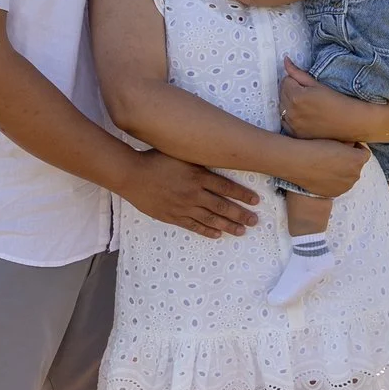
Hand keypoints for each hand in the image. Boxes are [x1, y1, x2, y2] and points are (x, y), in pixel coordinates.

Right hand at [119, 150, 260, 236]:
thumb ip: (198, 159)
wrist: (133, 175)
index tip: (256, 201)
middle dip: (241, 214)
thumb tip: (217, 156)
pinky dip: (207, 231)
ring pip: (211, 219)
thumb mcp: (181, 154)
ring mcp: (184, 207)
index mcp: (198, 176)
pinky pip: (194, 226)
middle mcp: (194, 193)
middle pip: (223, 206)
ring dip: (228, 226)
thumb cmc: (155, 160)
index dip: (243, 195)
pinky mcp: (173, 216)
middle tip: (255, 221)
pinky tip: (217, 235)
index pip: (227, 187)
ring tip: (242, 231)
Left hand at [280, 60, 369, 142]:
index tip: (306, 86)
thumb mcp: (317, 84)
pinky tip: (303, 116)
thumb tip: (285, 60)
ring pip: (281, 108)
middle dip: (290, 91)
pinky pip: (284, 121)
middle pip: (281, 94)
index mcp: (296, 96)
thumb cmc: (336, 100)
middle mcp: (291, 111)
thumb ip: (298, 73)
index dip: (295, 81)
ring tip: (305, 105)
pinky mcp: (295, 134)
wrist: (349, 122)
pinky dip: (290, 117)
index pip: (285, 81)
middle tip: (307, 94)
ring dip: (288, 104)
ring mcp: (293, 124)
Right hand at [284, 137, 370, 198]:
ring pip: (348, 178)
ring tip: (328, 165)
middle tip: (335, 156)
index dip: (356, 148)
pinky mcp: (334, 193)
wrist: (298, 162)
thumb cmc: (315, 146)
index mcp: (357, 160)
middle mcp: (355, 175)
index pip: (365, 153)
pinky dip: (334, 181)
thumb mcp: (336, 139)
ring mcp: (345, 186)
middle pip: (356, 167)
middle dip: (350, 161)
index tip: (347, 146)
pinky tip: (323, 174)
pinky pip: (339, 186)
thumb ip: (348, 143)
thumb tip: (352, 145)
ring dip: (343, 172)